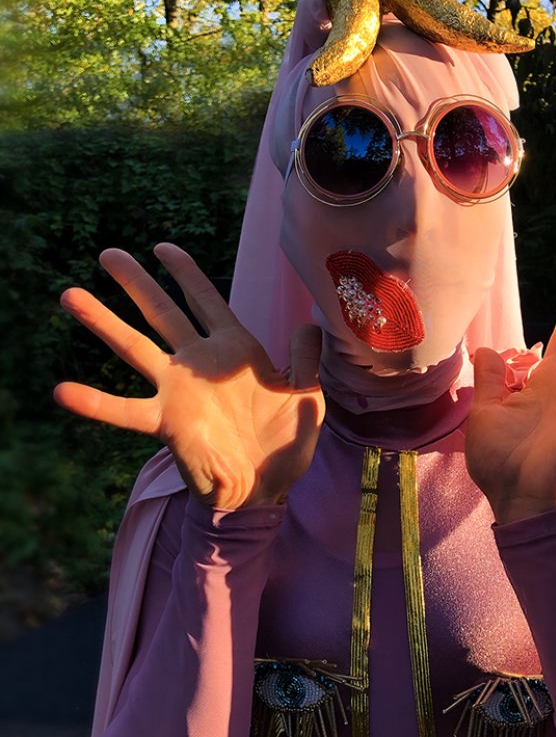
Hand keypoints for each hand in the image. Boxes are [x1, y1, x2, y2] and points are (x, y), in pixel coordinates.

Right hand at [54, 244, 324, 508]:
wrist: (266, 488)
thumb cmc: (284, 443)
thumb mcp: (305, 395)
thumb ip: (304, 359)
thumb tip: (311, 323)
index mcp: (233, 351)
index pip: (205, 300)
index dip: (185, 273)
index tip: (163, 248)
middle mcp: (199, 364)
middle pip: (163, 312)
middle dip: (137, 283)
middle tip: (109, 254)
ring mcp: (179, 391)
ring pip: (136, 348)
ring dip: (104, 322)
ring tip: (70, 295)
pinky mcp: (167, 422)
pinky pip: (127, 411)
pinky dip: (96, 403)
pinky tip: (63, 390)